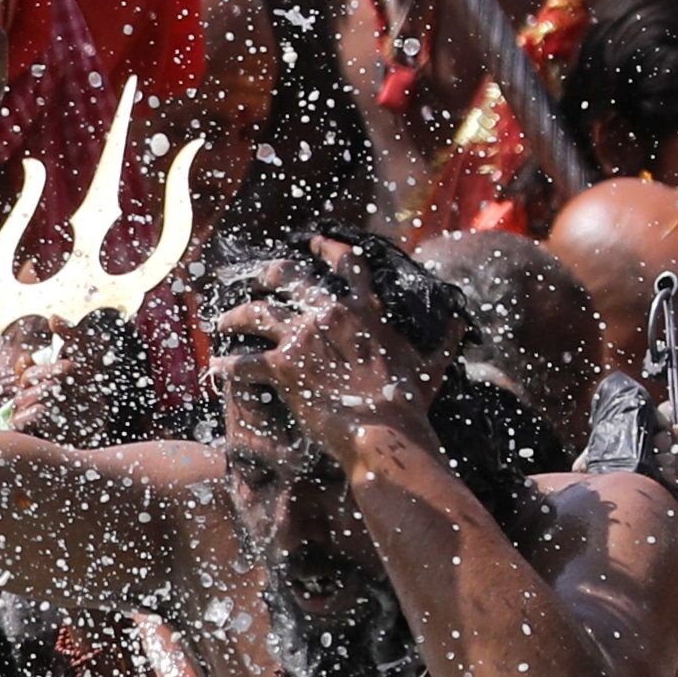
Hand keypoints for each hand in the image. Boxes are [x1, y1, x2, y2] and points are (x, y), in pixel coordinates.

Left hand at [207, 243, 436, 465]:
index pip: (347, 264)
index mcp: (365, 310)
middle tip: (258, 278)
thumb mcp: (433, 366)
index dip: (328, 248)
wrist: (386, 434)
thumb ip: (444, 341)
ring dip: (235, 317)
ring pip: (256, 313)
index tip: (314, 242)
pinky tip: (215, 372)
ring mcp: (303, 338)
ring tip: (222, 324)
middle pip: (288, 279)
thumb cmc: (410, 404)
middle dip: (269, 275)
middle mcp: (330, 314)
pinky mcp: (282, 367)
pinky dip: (227, 368)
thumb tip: (462, 323)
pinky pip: (244, 363)